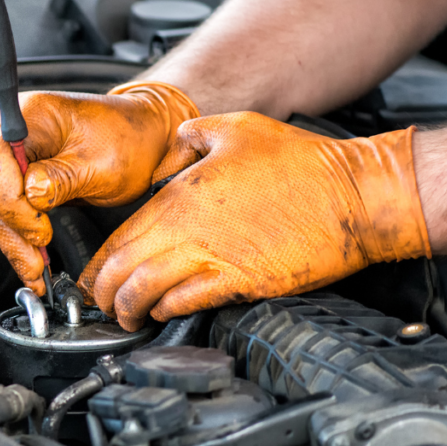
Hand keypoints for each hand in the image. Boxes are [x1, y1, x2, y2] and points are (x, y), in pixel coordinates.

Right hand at [0, 82, 198, 293]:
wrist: (143, 139)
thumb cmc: (128, 140)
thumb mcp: (102, 164)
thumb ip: (62, 179)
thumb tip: (31, 196)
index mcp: (30, 114)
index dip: (13, 203)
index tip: (39, 231)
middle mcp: (13, 131)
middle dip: (11, 230)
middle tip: (33, 264)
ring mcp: (13, 153)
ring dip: (13, 240)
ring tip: (33, 271)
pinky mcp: (19, 176)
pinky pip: (9, 209)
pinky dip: (19, 236)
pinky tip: (30, 258)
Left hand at [78, 113, 430, 330]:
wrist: (355, 195)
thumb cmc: (302, 163)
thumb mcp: (236, 128)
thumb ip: (192, 137)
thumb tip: (173, 146)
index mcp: (181, 194)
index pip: (120, 236)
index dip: (98, 263)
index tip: (91, 277)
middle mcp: (189, 229)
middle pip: (124, 269)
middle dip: (103, 293)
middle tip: (100, 304)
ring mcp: (215, 257)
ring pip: (148, 291)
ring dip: (129, 309)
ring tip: (125, 317)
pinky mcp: (243, 282)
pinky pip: (189, 302)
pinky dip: (167, 310)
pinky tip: (163, 312)